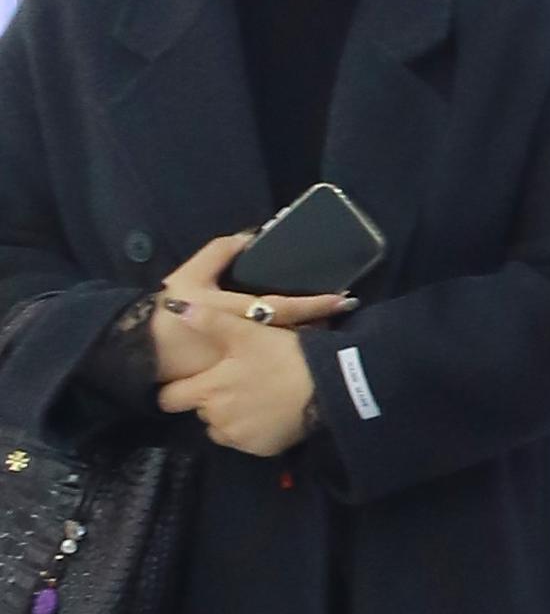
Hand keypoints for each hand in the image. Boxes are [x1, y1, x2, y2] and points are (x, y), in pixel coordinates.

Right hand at [154, 231, 354, 380]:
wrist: (141, 354)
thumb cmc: (166, 313)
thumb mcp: (188, 277)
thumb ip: (218, 253)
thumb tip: (248, 236)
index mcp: (235, 313)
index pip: (285, 307)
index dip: (316, 304)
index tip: (344, 299)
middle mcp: (246, 341)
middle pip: (294, 334)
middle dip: (321, 325)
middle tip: (344, 315)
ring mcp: (245, 363)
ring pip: (286, 351)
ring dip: (309, 340)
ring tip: (331, 330)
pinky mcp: (240, 378)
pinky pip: (271, 364)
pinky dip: (288, 355)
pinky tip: (302, 350)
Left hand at [159, 319, 322, 457]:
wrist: (329, 388)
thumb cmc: (284, 357)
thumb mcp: (247, 331)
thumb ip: (209, 321)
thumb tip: (175, 306)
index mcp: (207, 390)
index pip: (168, 399)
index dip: (177, 389)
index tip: (194, 382)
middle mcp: (216, 418)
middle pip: (200, 412)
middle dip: (213, 401)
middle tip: (238, 385)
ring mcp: (239, 437)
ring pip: (222, 429)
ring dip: (231, 417)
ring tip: (255, 400)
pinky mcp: (261, 450)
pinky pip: (247, 441)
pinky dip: (254, 431)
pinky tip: (271, 415)